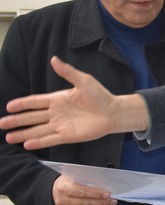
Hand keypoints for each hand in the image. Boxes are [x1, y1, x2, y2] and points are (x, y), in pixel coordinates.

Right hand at [2, 56, 148, 149]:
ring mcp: (61, 125)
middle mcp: (56, 113)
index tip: (8, 106)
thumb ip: (68, 72)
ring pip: (37, 130)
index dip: (21, 104)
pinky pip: (50, 139)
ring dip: (23, 134)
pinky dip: (39, 142)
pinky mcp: (68, 135)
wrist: (114, 112)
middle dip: (16, 121)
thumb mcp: (83, 81)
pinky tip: (27, 144)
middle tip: (1, 124)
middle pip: (31, 117)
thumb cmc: (100, 96)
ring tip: (8, 137)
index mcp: (57, 99)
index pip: (34, 102)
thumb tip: (54, 59)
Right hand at [52, 174, 115, 204]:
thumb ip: (85, 177)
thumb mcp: (72, 175)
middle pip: (85, 202)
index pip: (81, 191)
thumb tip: (102, 180)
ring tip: (110, 202)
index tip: (107, 193)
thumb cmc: (66, 181)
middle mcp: (62, 199)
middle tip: (112, 199)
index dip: (95, 193)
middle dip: (101, 201)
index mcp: (62, 187)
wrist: (53, 191)